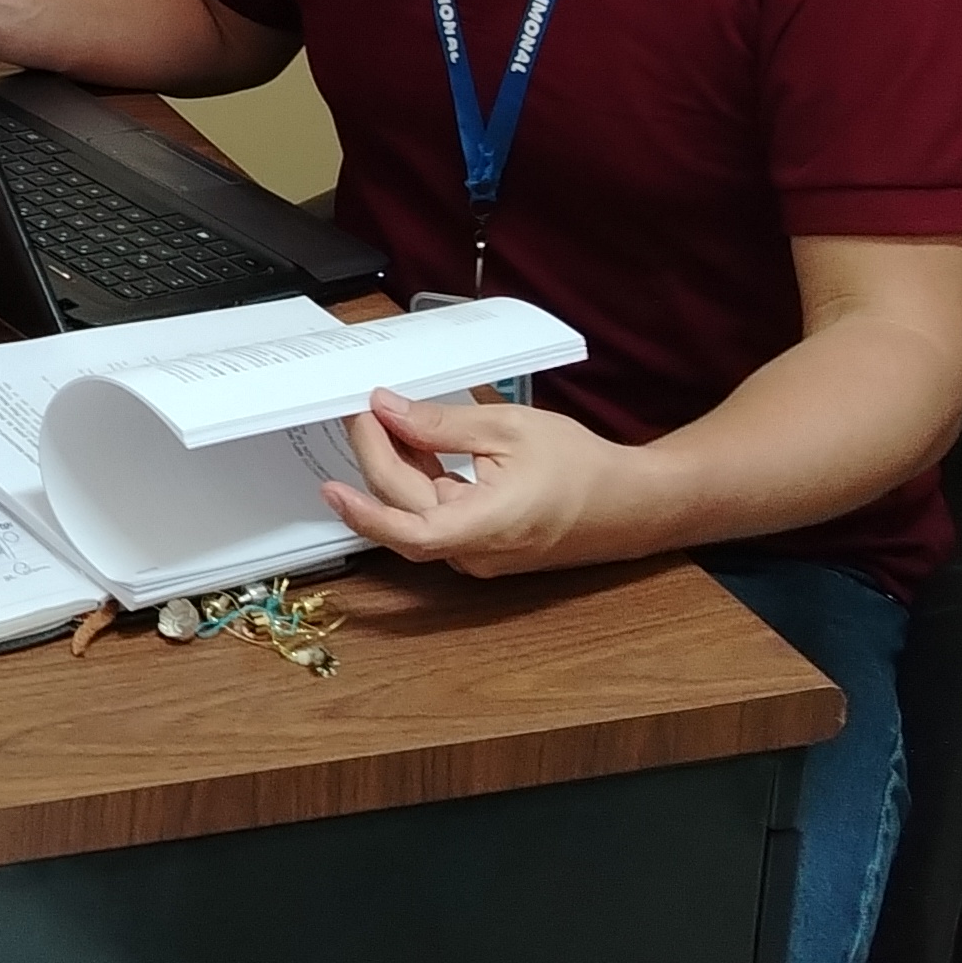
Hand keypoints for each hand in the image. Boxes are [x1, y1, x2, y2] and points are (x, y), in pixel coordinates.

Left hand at [317, 386, 667, 578]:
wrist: (630, 504)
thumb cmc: (581, 468)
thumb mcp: (509, 428)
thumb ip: (442, 423)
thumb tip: (388, 409)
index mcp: (484, 527)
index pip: (408, 531)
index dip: (363, 511)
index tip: (331, 486)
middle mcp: (475, 552)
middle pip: (405, 508)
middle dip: (376, 456)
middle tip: (363, 408)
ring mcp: (478, 554)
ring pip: (417, 511)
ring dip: (396, 466)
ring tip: (382, 417)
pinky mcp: (482, 545)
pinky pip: (436, 513)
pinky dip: (419, 478)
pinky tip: (414, 441)